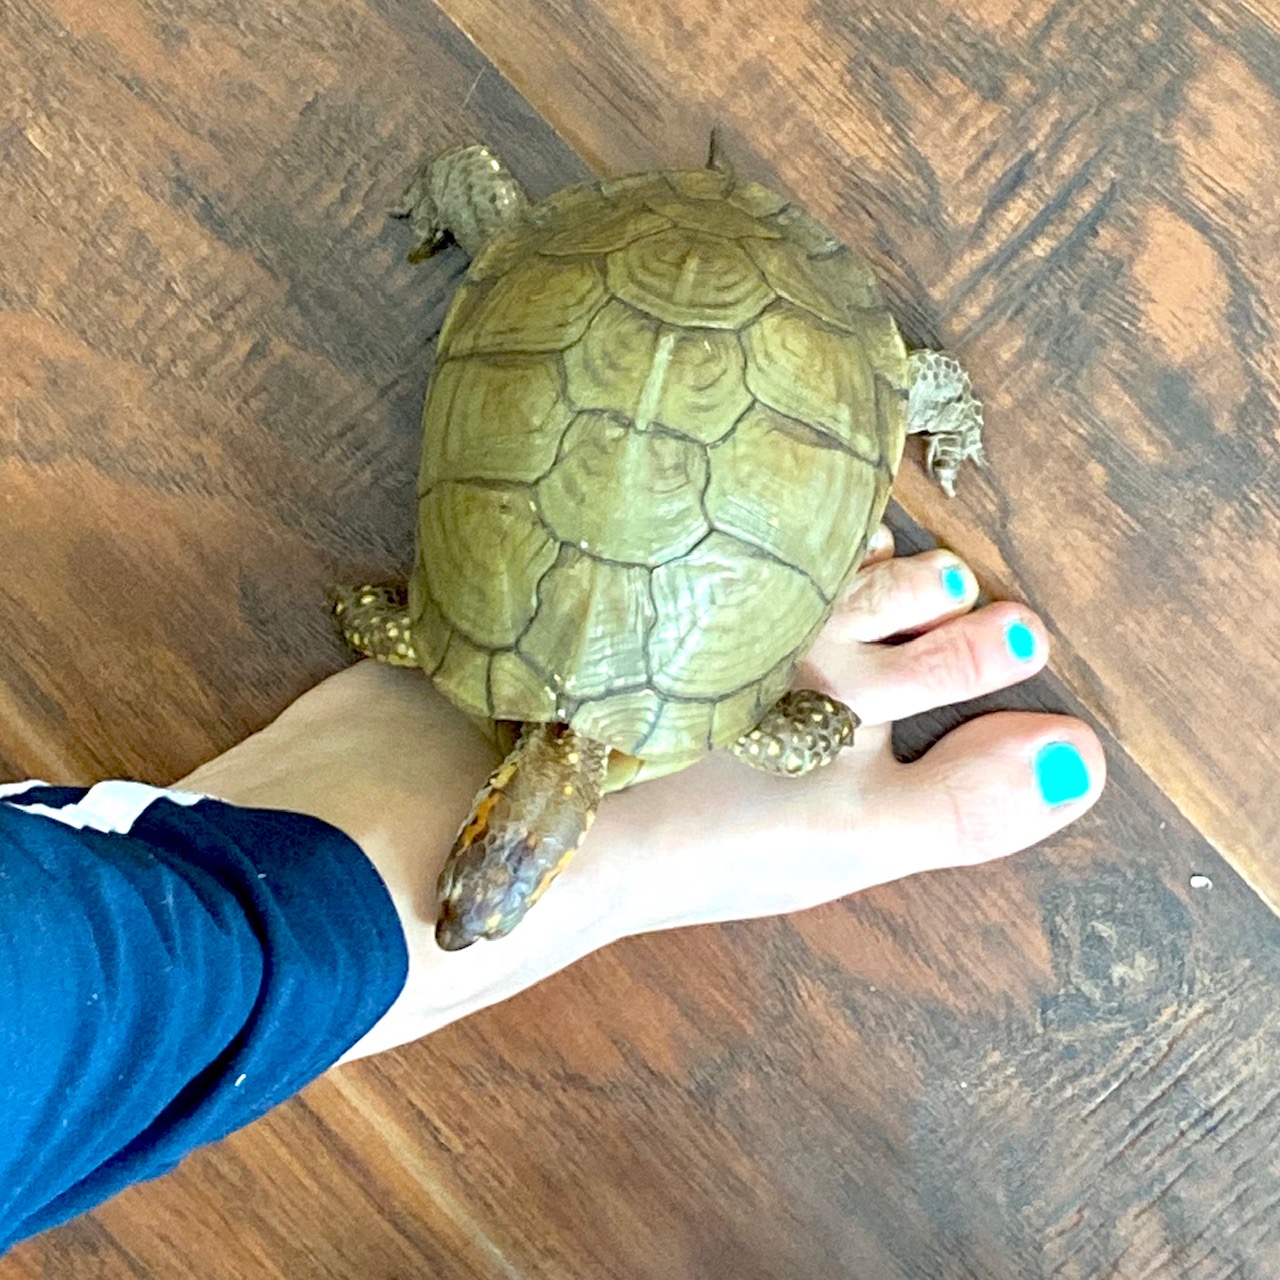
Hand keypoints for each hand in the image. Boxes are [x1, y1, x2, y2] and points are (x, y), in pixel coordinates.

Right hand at [180, 527, 1103, 1060]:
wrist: (454, 799)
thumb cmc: (659, 823)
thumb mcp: (831, 832)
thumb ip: (957, 810)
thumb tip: (1090, 767)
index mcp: (802, 746)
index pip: (909, 692)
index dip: (972, 657)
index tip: (1021, 621)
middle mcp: (745, 692)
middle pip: (845, 628)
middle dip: (906, 587)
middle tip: (955, 549)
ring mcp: (668, 644)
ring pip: (765, 575)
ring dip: (815, 535)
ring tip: (863, 487)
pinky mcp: (594, 600)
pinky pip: (670, 538)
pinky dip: (711, 499)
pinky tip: (731, 452)